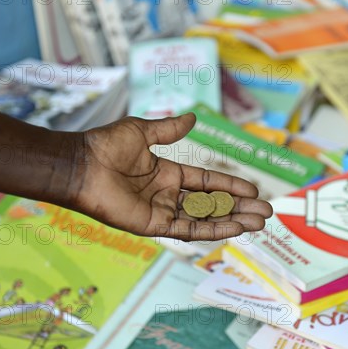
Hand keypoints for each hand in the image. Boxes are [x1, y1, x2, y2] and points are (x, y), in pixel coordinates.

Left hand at [69, 113, 272, 239]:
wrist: (82, 164)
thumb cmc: (107, 146)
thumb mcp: (144, 131)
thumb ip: (170, 129)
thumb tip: (193, 118)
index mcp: (168, 174)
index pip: (207, 182)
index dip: (230, 186)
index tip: (254, 190)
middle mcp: (168, 195)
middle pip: (212, 204)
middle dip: (239, 208)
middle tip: (265, 212)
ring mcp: (163, 211)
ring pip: (205, 219)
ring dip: (233, 221)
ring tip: (259, 223)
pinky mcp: (155, 226)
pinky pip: (189, 230)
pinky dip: (212, 230)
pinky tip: (235, 228)